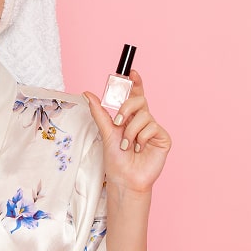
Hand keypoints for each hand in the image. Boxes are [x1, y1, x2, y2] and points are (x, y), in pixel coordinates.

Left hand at [83, 70, 171, 192]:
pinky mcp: (163, 138)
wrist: (124, 178)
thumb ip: (99, 112)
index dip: (135, 82)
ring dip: (130, 132)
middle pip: (139, 100)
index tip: (130, 72)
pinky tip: (139, 149)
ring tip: (126, 146)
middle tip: (117, 122)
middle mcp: (143, 120)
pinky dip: (141, 139)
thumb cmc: (115, 158)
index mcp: (130, 117)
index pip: (134, 95)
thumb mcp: (105, 132)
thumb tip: (87, 93)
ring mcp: (154, 129)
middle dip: (126, 108)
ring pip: (144, 116)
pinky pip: (152, 128)